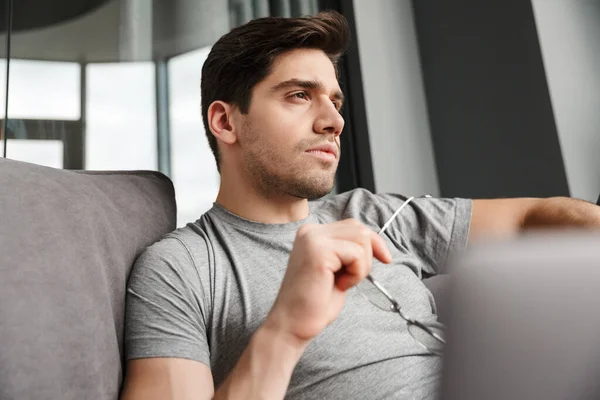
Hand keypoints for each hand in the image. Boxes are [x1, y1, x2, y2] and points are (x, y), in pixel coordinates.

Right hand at [265, 219, 391, 344]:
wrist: (293, 324)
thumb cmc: (315, 302)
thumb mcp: (336, 269)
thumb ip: (347, 250)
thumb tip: (374, 241)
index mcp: (312, 233)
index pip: (353, 225)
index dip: (373, 242)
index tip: (385, 259)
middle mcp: (310, 231)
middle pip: (359, 229)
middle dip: (368, 255)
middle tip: (352, 279)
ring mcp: (313, 239)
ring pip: (361, 238)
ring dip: (361, 265)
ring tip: (343, 282)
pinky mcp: (319, 251)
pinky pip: (357, 254)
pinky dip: (356, 274)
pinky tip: (339, 285)